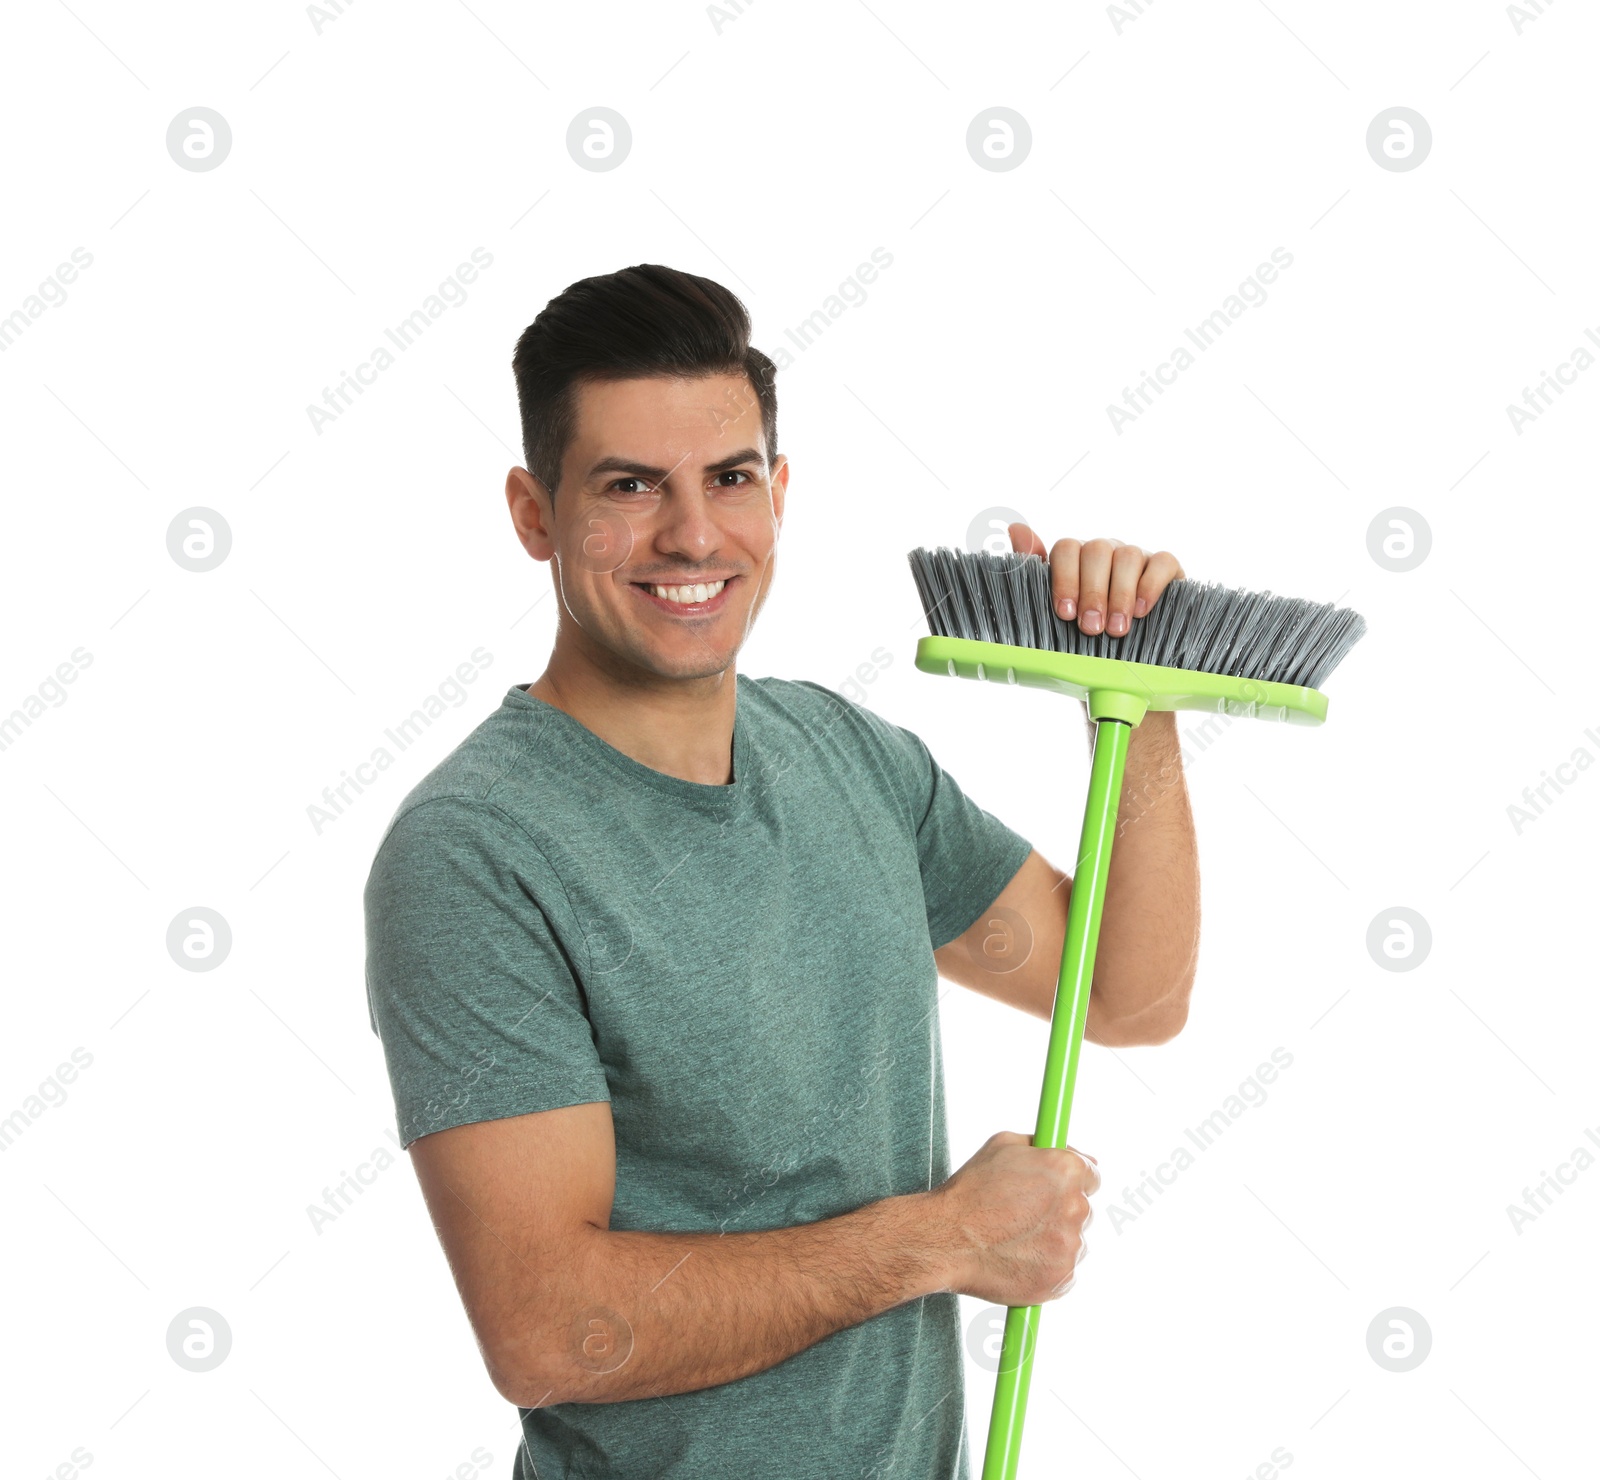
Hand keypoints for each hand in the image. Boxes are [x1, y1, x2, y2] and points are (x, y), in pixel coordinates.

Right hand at [930, 1130, 1100, 1305]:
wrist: (945, 1239)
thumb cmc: (970, 1190)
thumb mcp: (1003, 1145)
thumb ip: (1045, 1146)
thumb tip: (1074, 1155)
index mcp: (1066, 1171)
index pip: (1092, 1176)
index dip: (1071, 1181)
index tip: (1053, 1189)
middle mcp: (1075, 1208)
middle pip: (1082, 1209)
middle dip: (1058, 1211)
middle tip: (1022, 1214)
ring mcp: (1070, 1247)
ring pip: (1072, 1241)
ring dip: (1052, 1240)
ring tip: (1013, 1237)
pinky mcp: (1062, 1279)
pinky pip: (1063, 1270)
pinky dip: (1045, 1266)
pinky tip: (1017, 1258)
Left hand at [1008, 524, 1184, 636]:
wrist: (1131, 653)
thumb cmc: (1086, 627)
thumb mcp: (1055, 607)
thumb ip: (1034, 569)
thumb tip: (1014, 528)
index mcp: (1075, 557)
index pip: (1066, 548)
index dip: (1064, 579)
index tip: (1066, 614)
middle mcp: (1104, 550)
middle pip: (1095, 550)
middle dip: (1092, 592)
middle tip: (1091, 628)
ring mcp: (1135, 555)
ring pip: (1127, 556)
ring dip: (1119, 594)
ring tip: (1116, 629)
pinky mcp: (1165, 566)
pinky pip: (1161, 561)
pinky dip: (1151, 585)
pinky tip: (1141, 610)